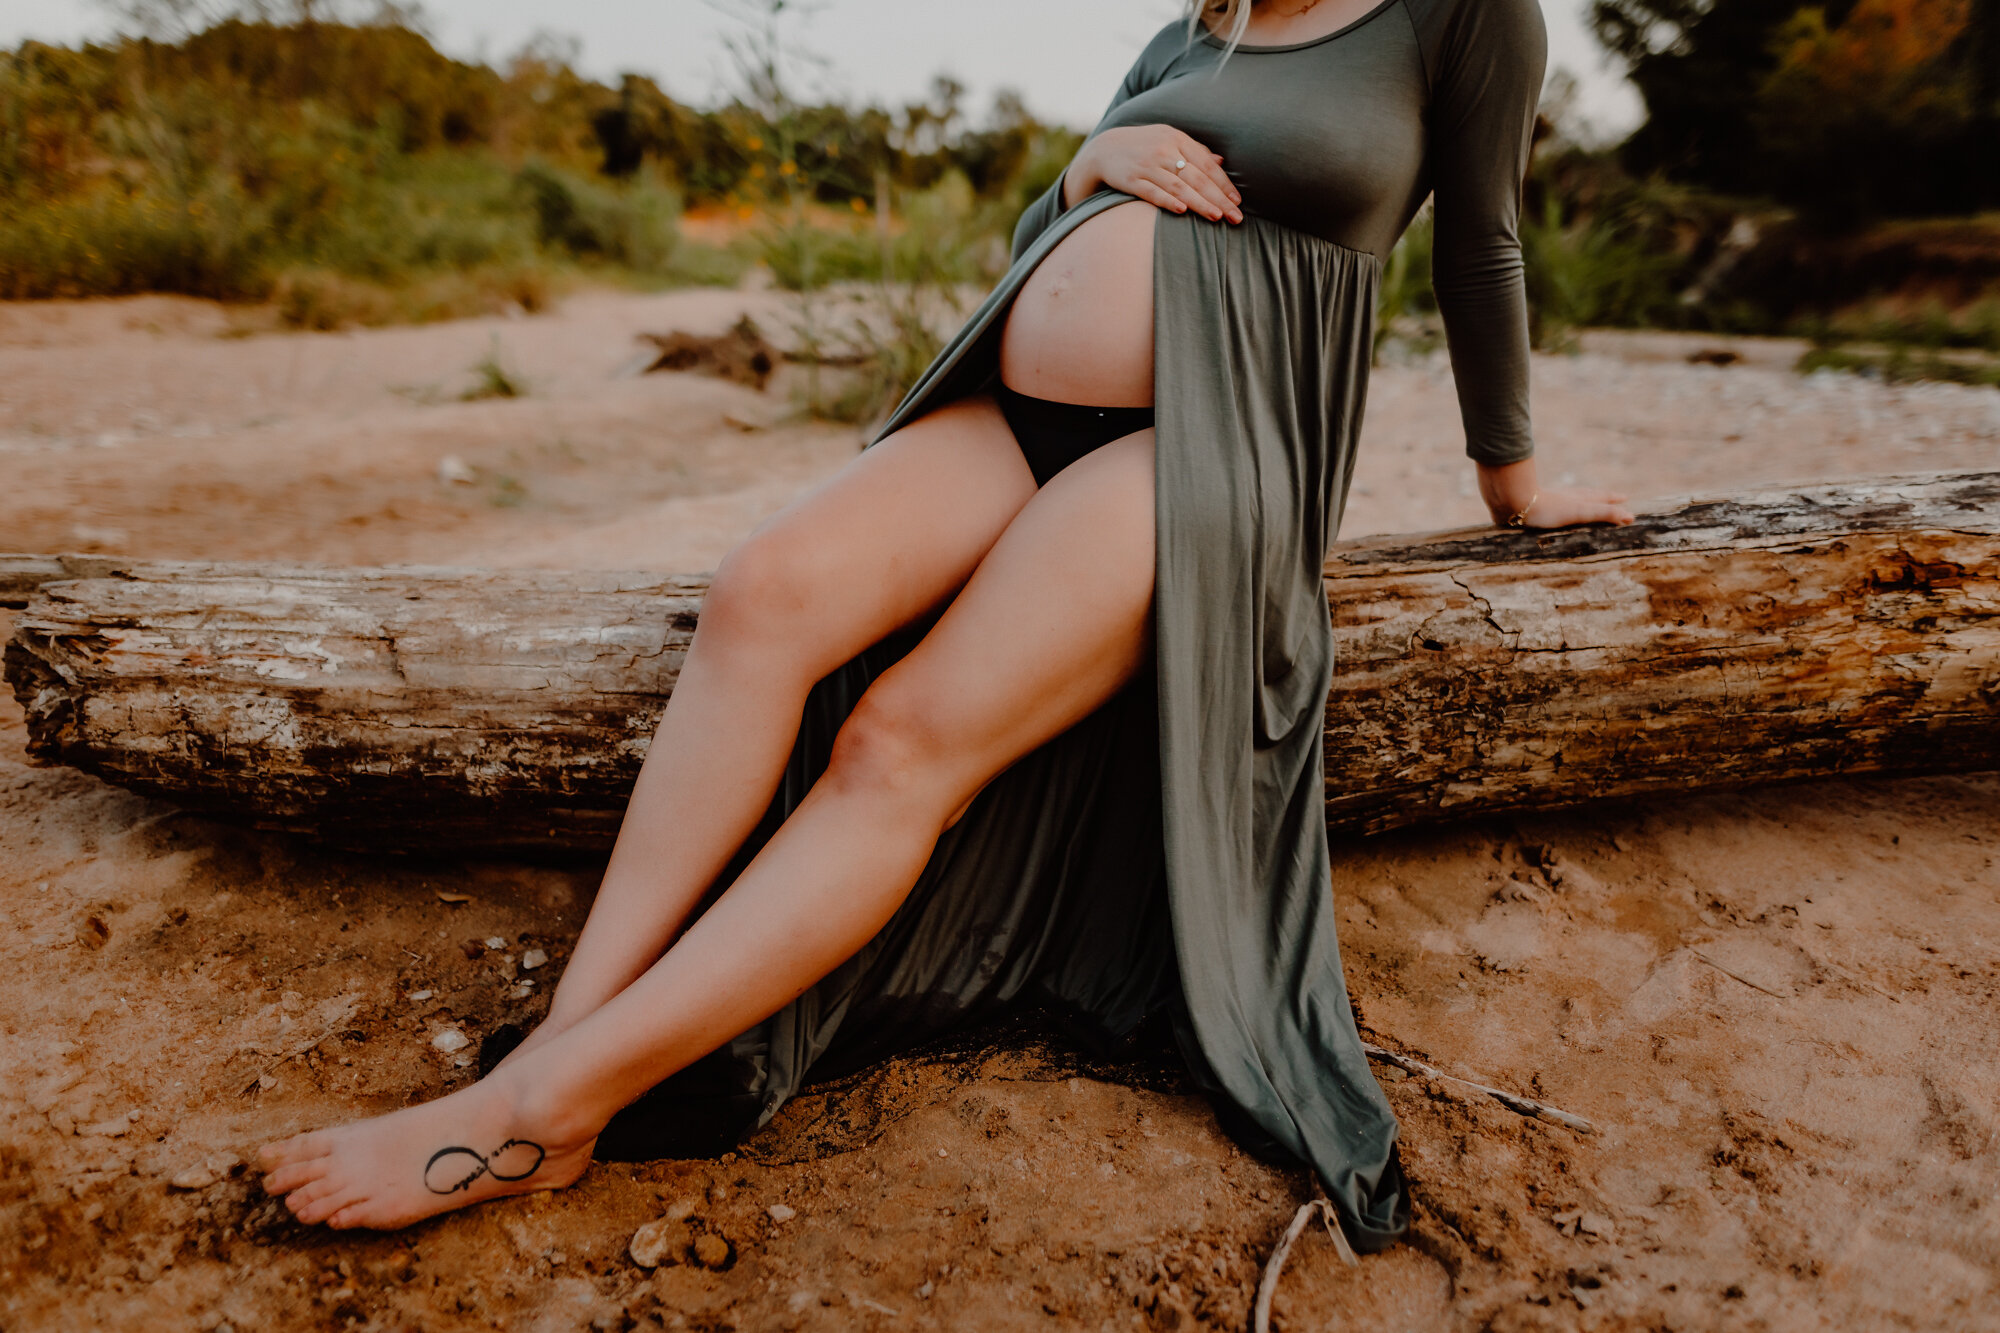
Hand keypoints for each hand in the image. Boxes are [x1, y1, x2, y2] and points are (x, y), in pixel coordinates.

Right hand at [1064, 124, 1242, 223]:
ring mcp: (1147, 165)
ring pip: (1179, 187)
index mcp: (1177, 139)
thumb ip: (1194, 151)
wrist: (1103, 149)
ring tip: (1216, 217)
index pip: (1206, 164)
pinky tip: (1183, 212)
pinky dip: (1168, 201)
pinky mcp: (1131, 180)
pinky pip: (1153, 192)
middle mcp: (1164, 150)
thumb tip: (1221, 162)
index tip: (1237, 201)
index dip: (1223, 183)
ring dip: (1199, 203)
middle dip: (1218, 198)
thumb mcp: (1168, 140)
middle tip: (1235, 217)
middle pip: (1197, 178)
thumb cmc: (1143, 147)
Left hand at [1511, 486, 1634, 528]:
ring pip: (1570, 502)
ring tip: (1585, 507)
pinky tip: (1552, 518)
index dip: (1613, 499)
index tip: (1625, 498)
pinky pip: (1553, 512)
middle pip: (1586, 497)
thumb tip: (1630, 516)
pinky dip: (1560, 514)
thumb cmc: (1548, 508)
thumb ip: (1604, 514)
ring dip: (1580, 505)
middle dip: (1599, 500)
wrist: (1513, 503)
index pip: (1601, 498)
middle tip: (1611, 500)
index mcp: (1578, 499)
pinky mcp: (1535, 511)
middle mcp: (1566, 499)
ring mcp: (1550, 504)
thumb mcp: (1581, 512)